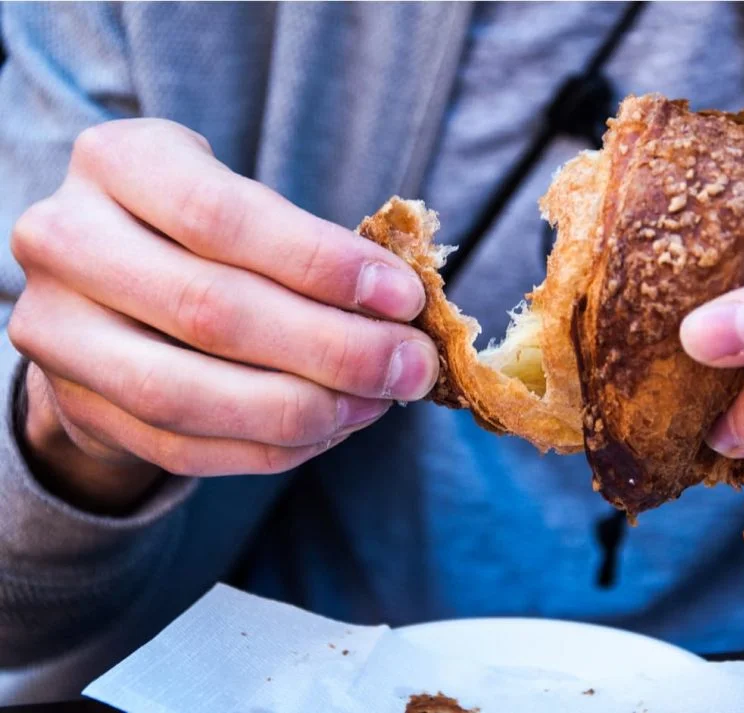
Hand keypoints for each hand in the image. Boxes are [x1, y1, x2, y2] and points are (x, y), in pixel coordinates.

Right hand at [8, 119, 437, 511]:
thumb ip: (313, 247)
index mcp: (117, 162)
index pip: (222, 217)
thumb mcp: (246, 205)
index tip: (404, 298)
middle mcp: (67, 241)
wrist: (108, 288)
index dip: (322, 263)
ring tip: (376, 402)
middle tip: (410, 367)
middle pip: (211, 311)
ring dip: (304, 410)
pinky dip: (269, 447)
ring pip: (187, 395)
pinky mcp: (77, 406)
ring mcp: (58, 332)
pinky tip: (330, 429)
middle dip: (333, 349)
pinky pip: (182, 447)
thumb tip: (406, 315)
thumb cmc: (202, 233)